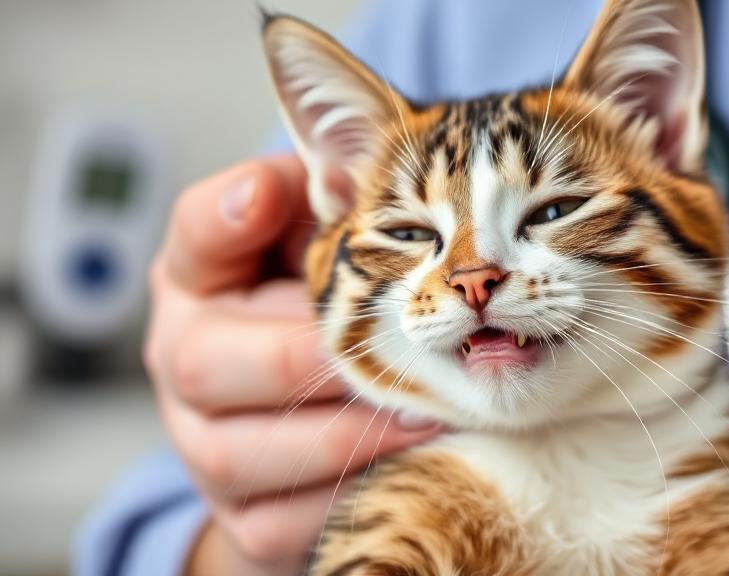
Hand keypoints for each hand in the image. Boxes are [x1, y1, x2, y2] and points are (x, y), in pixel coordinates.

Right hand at [144, 156, 441, 574]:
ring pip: (247, 453)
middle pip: (210, 363)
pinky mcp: (245, 519)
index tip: (275, 189)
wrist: (307, 423)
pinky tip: (413, 463)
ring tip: (428, 409)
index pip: (195, 238)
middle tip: (401, 342)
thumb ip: (318, 202)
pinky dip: (352, 492)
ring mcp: (205, 449)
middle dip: (311, 355)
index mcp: (198, 282)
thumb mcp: (316, 246)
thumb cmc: (317, 314)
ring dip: (346, 431)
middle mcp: (185, 364)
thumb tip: (315, 168)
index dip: (227, 215)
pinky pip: (285, 522)